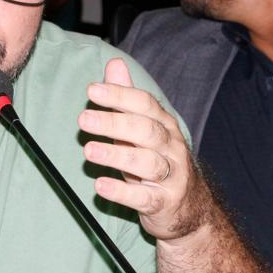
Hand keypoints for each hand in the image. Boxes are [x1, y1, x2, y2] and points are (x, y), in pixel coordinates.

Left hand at [78, 58, 199, 240]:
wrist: (189, 208)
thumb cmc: (157, 161)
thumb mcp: (142, 128)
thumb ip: (126, 99)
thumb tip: (114, 64)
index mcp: (164, 125)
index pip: (145, 104)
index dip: (119, 95)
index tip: (92, 91)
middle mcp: (171, 148)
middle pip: (146, 131)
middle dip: (114, 123)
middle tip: (83, 119)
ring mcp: (171, 176)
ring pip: (148, 163)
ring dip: (117, 156)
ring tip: (88, 151)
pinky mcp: (164, 203)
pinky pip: (145, 198)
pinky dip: (122, 192)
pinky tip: (101, 186)